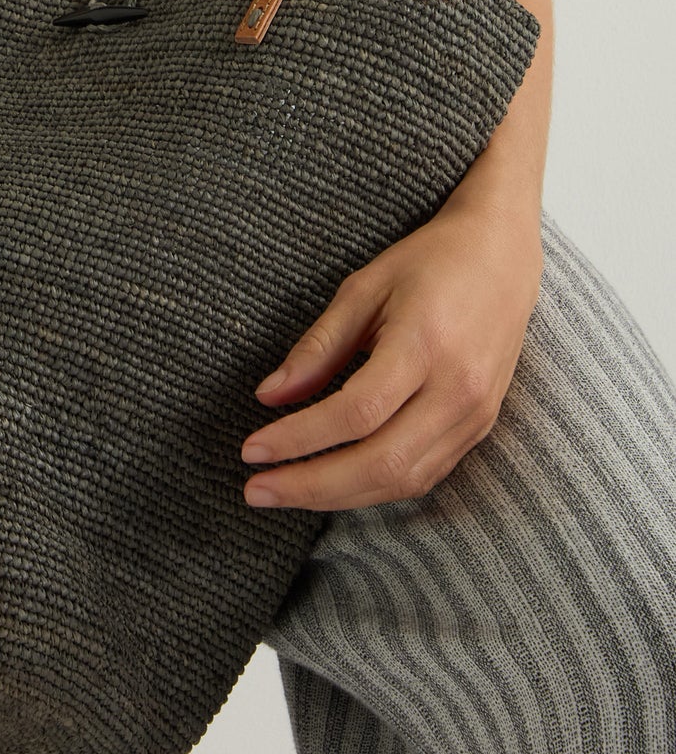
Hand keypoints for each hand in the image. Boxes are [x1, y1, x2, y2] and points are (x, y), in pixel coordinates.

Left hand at [237, 196, 544, 509]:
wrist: (501, 257)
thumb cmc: (428, 263)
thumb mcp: (363, 288)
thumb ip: (318, 346)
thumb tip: (269, 395)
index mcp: (423, 345)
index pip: (354, 413)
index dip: (299, 438)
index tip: (251, 449)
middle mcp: (456, 390)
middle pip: (380, 462)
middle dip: (311, 485)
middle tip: (256, 490)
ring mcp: (474, 415)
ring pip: (403, 481)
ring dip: (339, 496)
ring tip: (285, 491)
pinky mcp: (480, 428)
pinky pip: (424, 475)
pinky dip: (375, 487)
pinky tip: (336, 483)